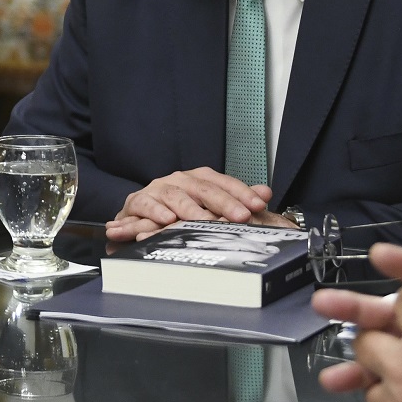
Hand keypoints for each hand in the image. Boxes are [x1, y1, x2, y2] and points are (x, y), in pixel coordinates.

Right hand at [106, 169, 273, 241]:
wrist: (139, 217)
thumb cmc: (176, 213)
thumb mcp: (207, 207)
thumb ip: (235, 200)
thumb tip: (265, 192)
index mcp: (196, 180)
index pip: (222, 182)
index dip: (241, 192)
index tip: (259, 203)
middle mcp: (178, 181)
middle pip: (202, 188)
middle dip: (224, 202)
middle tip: (241, 216)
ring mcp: (157, 190)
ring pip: (175, 196)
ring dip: (191, 209)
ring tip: (206, 222)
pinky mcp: (137, 202)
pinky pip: (146, 204)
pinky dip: (156, 211)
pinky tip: (167, 220)